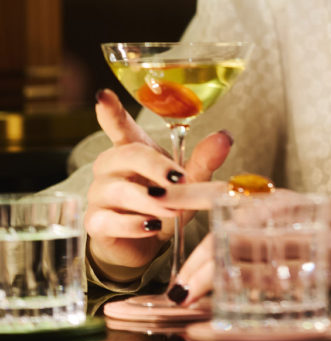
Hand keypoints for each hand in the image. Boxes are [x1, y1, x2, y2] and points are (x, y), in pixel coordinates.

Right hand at [85, 89, 232, 282]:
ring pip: (119, 190)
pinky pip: (109, 220)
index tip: (103, 95)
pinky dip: (133, 225)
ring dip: (149, 200)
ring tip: (172, 209)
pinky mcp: (95, 222)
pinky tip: (151, 226)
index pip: (118, 125)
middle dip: (155, 167)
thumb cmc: (164, 203)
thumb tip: (224, 137)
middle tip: (178, 181)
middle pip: (127, 154)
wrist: (144, 244)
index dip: (110, 110)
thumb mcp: (188, 182)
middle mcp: (111, 166)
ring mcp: (99, 194)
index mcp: (132, 149)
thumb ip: (203, 160)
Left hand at [160, 190, 330, 305]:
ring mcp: (302, 224)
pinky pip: (273, 264)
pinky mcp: (317, 246)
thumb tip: (237, 275)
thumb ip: (274, 252)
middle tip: (176, 288)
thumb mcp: (308, 242)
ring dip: (213, 271)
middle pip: (227, 226)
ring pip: (243, 242)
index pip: (229, 193)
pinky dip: (249, 282)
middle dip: (196, 259)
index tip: (163, 198)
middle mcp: (287, 206)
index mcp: (282, 202)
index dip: (194, 193)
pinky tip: (235, 299)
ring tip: (190, 296)